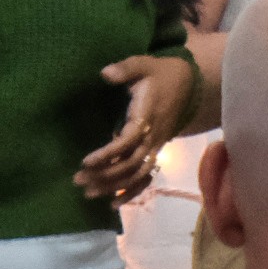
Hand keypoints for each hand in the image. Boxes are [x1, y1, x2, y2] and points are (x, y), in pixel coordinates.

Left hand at [78, 54, 193, 204]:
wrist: (189, 84)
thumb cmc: (162, 74)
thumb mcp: (145, 64)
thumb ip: (126, 68)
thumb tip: (106, 73)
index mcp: (148, 117)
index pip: (129, 140)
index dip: (109, 153)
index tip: (86, 161)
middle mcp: (154, 136)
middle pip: (131, 163)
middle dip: (105, 175)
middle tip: (78, 180)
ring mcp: (156, 146)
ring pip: (137, 173)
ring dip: (114, 186)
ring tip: (89, 192)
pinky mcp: (155, 151)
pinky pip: (146, 176)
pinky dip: (132, 192)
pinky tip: (114, 204)